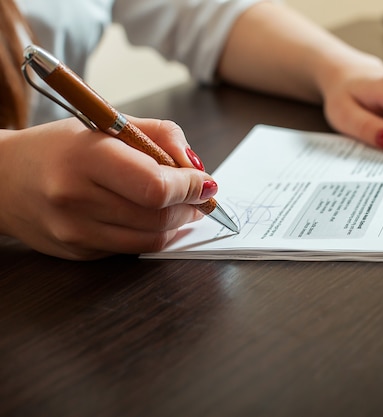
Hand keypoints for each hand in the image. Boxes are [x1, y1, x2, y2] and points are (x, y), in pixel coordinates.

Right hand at [0, 117, 215, 259]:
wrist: (3, 178)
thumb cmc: (61, 146)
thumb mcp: (108, 124)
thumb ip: (160, 135)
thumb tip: (197, 166)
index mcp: (85, 157)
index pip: (156, 186)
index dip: (190, 187)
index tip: (206, 182)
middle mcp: (76, 198)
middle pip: (158, 216)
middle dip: (190, 206)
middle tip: (200, 196)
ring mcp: (74, 231)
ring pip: (150, 239)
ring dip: (177, 224)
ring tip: (182, 206)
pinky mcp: (77, 252)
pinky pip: (131, 249)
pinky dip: (151, 234)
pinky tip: (149, 216)